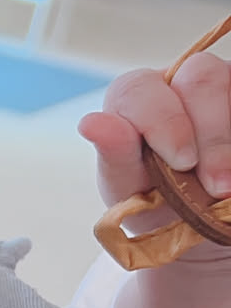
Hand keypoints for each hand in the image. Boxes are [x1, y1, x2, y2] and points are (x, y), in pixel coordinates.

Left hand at [81, 52, 230, 214]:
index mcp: (138, 99)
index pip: (139, 87)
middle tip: (216, 185)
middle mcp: (180, 82)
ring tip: (228, 188)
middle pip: (199, 76)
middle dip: (210, 134)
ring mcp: (221, 90)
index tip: (182, 162)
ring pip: (228, 84)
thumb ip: (115, 157)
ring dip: (227, 140)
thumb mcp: (131, 190)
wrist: (194, 232)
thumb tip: (90, 124)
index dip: (161, 120)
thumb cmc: (155, 204)